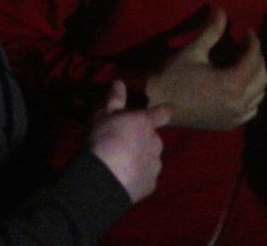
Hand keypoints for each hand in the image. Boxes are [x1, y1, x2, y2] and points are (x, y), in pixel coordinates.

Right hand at [87, 81, 170, 203]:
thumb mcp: (102, 115)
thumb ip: (114, 100)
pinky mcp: (152, 184)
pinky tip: (125, 176)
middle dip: (144, 138)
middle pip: (154, 137)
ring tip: (122, 161)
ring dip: (142, 157)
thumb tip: (120, 82)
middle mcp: (156, 142)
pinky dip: (139, 174)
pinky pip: (147, 176)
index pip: (164, 113)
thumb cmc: (102, 139)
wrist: (105, 177)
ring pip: (152, 157)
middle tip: (124, 142)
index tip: (163, 112)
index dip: (163, 112)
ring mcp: (155, 165)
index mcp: (145, 123)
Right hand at [145, 7, 266, 129]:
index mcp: (232, 82)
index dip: (252, 40)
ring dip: (256, 76)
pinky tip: (240, 86)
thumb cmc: (173, 76)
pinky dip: (252, 95)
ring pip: (260, 93)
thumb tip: (221, 10)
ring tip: (243, 63)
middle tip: (245, 44)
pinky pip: (252, 109)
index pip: (253, 58)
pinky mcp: (230, 123)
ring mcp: (236, 116)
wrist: (157, 103)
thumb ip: (211, 31)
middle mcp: (240, 101)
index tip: (246, 29)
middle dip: (257, 57)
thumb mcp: (192, 51)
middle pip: (262, 76)